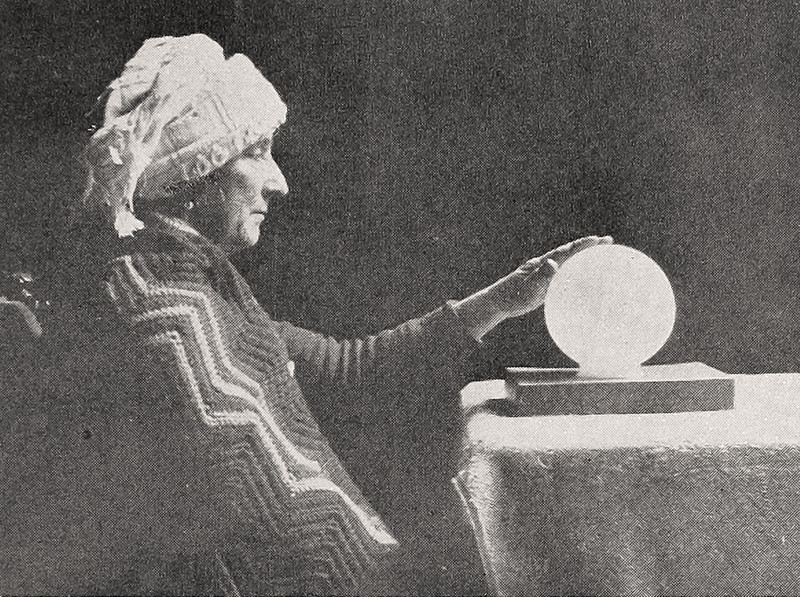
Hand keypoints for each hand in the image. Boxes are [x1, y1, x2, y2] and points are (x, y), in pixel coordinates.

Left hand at [453, 235, 612, 340]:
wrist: (499, 303)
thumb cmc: (513, 297)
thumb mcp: (527, 288)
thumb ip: (540, 275)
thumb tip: (553, 262)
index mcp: (543, 263)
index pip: (566, 251)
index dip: (583, 245)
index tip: (599, 240)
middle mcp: (546, 264)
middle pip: (570, 252)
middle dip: (588, 246)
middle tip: (608, 241)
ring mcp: (546, 272)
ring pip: (569, 262)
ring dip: (584, 257)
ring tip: (602, 254)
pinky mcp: (546, 282)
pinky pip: (565, 274)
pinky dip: (577, 270)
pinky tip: (586, 275)